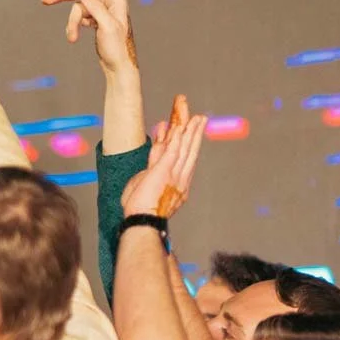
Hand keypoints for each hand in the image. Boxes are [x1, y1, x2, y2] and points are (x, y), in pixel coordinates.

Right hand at [40, 0, 137, 75]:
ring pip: (78, 7)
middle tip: (45, 1)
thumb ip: (95, 8)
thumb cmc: (117, 48)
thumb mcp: (106, 27)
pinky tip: (75, 37)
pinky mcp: (97, 19)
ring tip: (71, 38)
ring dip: (71, 22)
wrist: (119, 67)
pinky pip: (80, 16)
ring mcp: (102, 10)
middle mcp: (110, 1)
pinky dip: (75, 26)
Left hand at [121, 96, 205, 217]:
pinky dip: (178, 137)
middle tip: (199, 118)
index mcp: (177, 184)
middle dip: (194, 133)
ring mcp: (174, 175)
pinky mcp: (164, 171)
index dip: (182, 143)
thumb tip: (148, 167)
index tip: (181, 129)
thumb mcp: (143, 186)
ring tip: (196, 117)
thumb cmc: (139, 210)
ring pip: (185, 148)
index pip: (179, 158)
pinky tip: (181, 126)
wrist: (142, 222)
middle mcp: (180, 178)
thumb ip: (148, 173)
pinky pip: (173, 151)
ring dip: (190, 130)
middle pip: (188, 151)